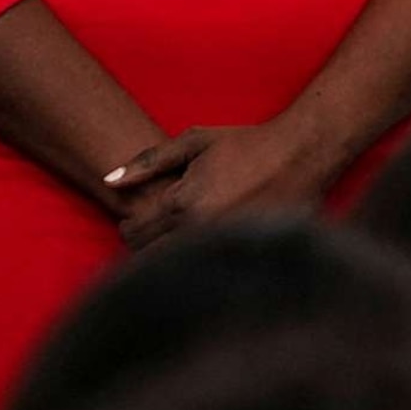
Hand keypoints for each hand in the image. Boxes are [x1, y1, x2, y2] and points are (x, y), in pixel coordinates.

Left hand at [102, 116, 343, 251]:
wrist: (303, 153)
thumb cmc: (247, 143)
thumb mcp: (195, 141)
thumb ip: (148, 161)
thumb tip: (107, 180)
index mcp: (182, 201)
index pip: (133, 231)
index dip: (129, 226)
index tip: (134, 221)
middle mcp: (198, 228)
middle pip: (149, 255)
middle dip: (143, 245)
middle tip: (152, 232)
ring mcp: (223, 243)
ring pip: (175, 265)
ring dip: (168, 257)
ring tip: (174, 240)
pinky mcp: (244, 252)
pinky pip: (207, 268)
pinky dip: (198, 263)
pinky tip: (201, 251)